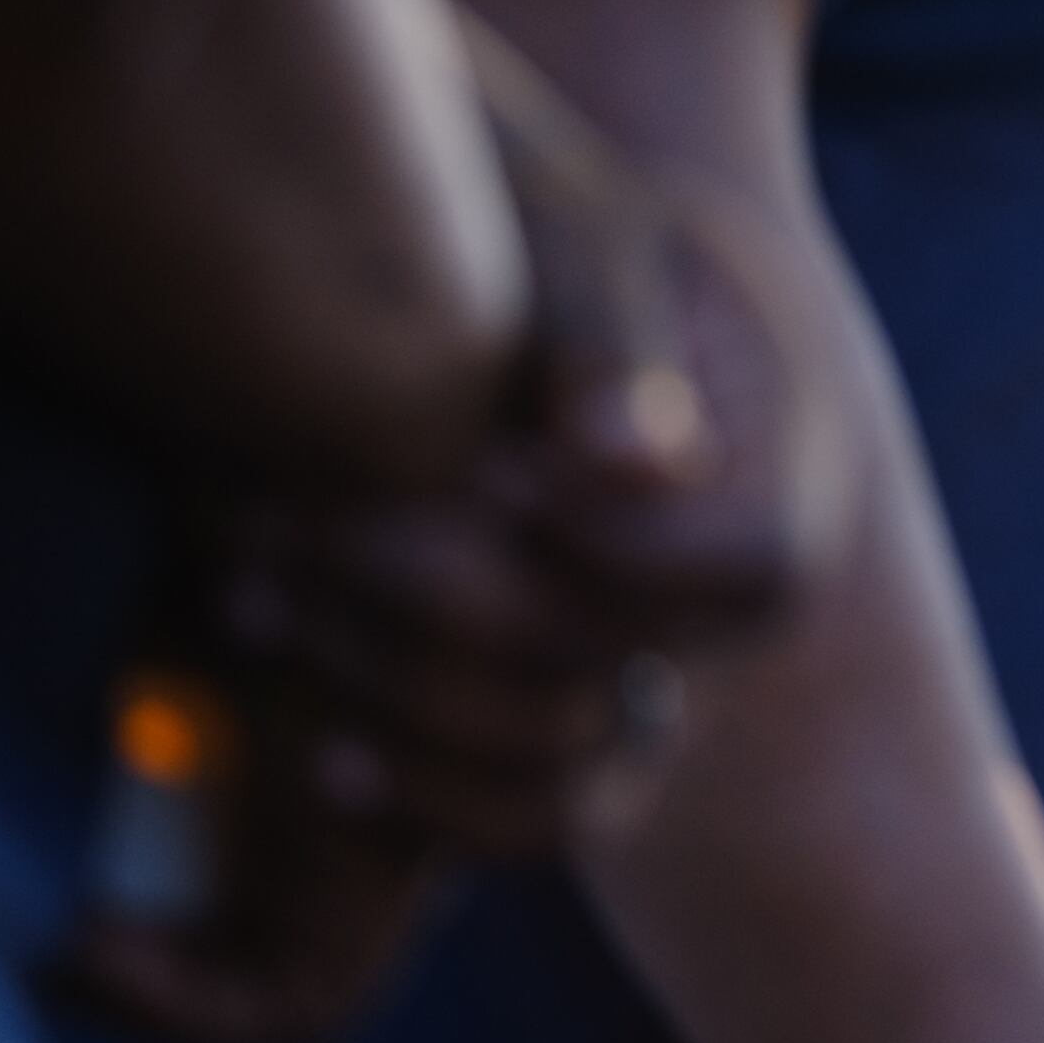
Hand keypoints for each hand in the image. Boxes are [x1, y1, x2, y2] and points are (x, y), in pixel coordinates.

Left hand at [58, 40, 852, 1042]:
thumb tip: (637, 465)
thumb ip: (613, 329)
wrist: (480, 258)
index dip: (617, 546)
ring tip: (270, 602)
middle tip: (307, 515)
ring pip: (573, 784)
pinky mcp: (513, 713)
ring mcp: (617, 671)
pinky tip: (321, 746)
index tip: (487, 465)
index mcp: (773, 477)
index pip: (748, 571)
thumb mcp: (584, 231)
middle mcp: (708, 603)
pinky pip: (507, 824)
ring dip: (415, 712)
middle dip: (450, 604)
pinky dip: (425, 810)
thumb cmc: (539, 219)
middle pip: (619, 675)